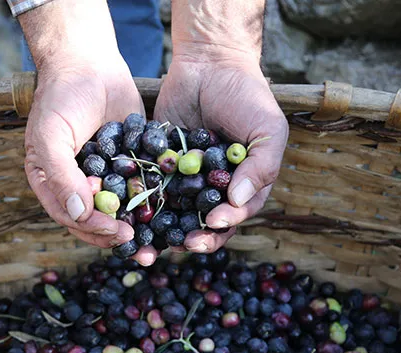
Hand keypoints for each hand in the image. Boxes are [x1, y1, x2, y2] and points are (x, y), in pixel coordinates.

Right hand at [21, 0, 140, 247]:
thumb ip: (61, 175)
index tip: (116, 232)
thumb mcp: (52, 135)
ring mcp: (106, 177)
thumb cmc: (61, 98)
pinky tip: (174, 213)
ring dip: (139, 229)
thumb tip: (78, 213)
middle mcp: (78, 186)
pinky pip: (143, 188)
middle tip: (141, 245)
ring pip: (122, 211)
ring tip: (160, 245)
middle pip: (97, 222)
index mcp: (52, 184)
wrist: (89, 62)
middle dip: (118, 236)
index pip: (71, 217)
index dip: (93, 228)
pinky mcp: (132, 165)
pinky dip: (155, 202)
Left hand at [134, 20, 287, 264]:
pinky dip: (142, 204)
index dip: (226, 222)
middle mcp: (213, 188)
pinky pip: (150, 189)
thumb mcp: (266, 129)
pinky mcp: (159, 165)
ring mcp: (185, 178)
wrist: (209, 62)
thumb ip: (261, 166)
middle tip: (184, 243)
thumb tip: (238, 200)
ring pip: (175, 214)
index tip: (213, 221)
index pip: (236, 213)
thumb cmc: (247, 96)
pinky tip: (133, 215)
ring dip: (166, 232)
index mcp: (243, 185)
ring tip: (156, 242)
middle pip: (204, 223)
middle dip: (196, 237)